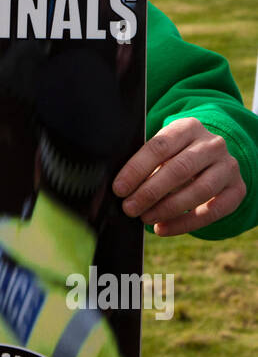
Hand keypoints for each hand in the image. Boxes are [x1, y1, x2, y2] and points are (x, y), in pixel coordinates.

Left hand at [112, 117, 245, 235]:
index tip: (119, 189)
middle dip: (150, 192)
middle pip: (179, 169)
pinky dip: (185, 223)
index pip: (159, 146)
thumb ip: (145, 163)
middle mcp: (212, 144)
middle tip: (129, 208)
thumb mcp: (163, 150)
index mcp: (188, 127)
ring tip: (145, 218)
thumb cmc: (175, 156)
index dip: (137, 169)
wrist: (212, 159)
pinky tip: (162, 228)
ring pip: (199, 190)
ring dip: (167, 208)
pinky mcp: (237, 189)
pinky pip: (212, 210)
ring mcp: (228, 166)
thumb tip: (120, 189)